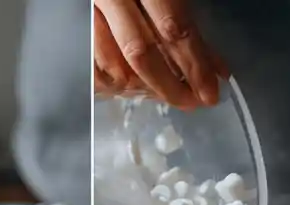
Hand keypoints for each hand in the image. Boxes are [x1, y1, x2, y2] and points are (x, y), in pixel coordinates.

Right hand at [93, 0, 226, 107]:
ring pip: (114, 68)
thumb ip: (187, 21)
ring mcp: (89, 16)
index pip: (172, 26)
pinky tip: (135, 86)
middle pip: (140, 53)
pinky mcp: (76, 32)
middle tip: (190, 103)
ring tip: (165, 92)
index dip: (194, 63)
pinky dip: (117, 87)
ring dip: (144, 88)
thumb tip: (213, 66)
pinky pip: (95, 73)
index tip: (210, 92)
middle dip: (168, 86)